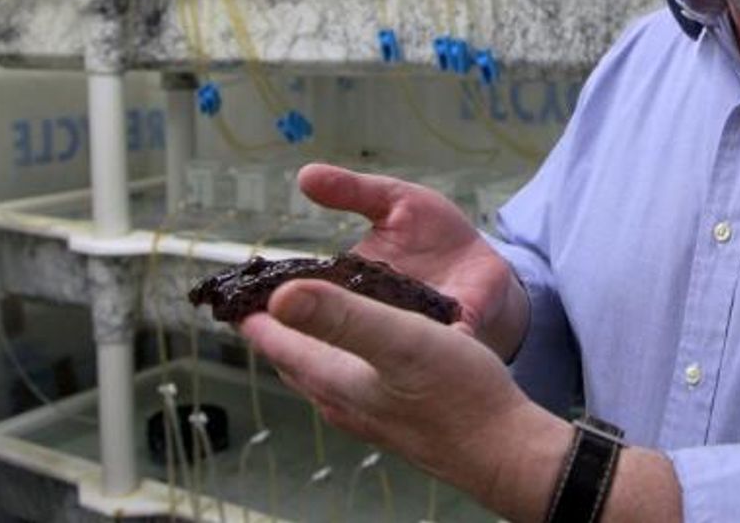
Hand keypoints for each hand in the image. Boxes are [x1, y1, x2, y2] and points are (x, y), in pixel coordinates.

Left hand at [241, 279, 568, 517]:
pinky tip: (371, 346)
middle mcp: (347, 401)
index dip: (255, 315)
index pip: (278, 343)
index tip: (236, 293)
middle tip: (265, 299)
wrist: (504, 446)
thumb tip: (280, 296)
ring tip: (310, 317)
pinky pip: (356, 380)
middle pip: (296, 361)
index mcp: (337, 380)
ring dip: (311, 343)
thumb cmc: (458, 396)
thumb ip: (340, 316)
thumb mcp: (398, 339)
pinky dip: (347, 355)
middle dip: (277, 328)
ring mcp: (372, 413)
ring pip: (325, 373)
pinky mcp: (399, 415)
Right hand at [298, 162, 527, 358]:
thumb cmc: (436, 234)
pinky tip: (438, 345)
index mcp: (352, 285)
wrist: (487, 263)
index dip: (284, 303)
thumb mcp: (395, 200)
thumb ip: (353, 191)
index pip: (309, 297)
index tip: (261, 304)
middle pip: (339, 331)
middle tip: (302, 327)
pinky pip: (442, 346)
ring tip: (366, 336)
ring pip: (386, 347)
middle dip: (320, 331)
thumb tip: (305, 175)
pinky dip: (438, 347)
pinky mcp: (456, 333)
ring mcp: (415, 330)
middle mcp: (376, 316)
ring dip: (375, 347)